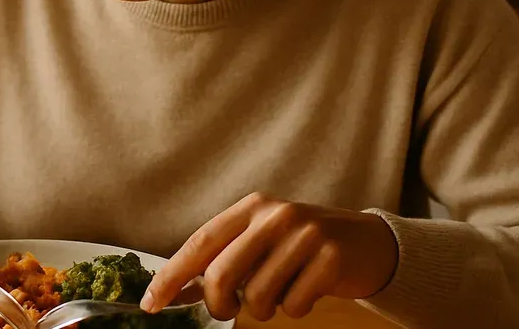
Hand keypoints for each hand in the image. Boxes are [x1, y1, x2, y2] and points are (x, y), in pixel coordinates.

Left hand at [141, 192, 398, 320]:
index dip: (171, 275)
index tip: (152, 303)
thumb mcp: (257, 244)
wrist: (366, 243)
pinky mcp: (331, 258)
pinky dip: (296, 309)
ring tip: (280, 292)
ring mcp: (306, 234)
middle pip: (222, 274)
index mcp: (250, 207)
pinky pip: (294, 306)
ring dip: (264, 309)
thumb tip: (171, 291)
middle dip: (218, 304)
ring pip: (258, 296)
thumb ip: (217, 262)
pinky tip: (307, 290)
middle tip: (227, 310)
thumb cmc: (300, 247)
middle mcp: (275, 215)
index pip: (200, 243)